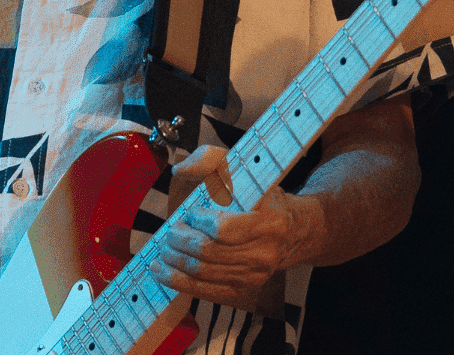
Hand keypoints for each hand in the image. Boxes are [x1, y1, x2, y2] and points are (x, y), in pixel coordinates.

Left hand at [150, 145, 323, 310]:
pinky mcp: (244, 290)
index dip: (199, 222)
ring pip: (203, 273)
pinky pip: (205, 291)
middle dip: (180, 243)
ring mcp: (254, 275)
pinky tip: (165, 273)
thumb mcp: (247, 173)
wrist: (292, 233)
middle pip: (209, 252)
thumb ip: (212, 162)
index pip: (224, 228)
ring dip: (174, 263)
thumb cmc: (265, 201)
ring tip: (161, 253)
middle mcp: (264, 253)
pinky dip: (180, 282)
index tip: (189, 213)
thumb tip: (180, 169)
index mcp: (269, 221)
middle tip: (169, 234)